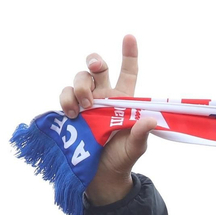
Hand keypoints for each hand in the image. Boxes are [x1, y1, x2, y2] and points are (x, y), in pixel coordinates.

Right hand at [59, 34, 157, 205]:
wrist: (100, 177)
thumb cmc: (121, 159)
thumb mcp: (135, 148)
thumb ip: (140, 134)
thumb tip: (151, 120)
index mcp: (124, 100)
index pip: (127, 72)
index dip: (128, 54)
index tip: (128, 37)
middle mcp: (104, 97)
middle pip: (96, 68)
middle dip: (94, 60)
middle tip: (97, 67)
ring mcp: (85, 103)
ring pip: (79, 79)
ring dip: (80, 86)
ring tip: (85, 107)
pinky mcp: (70, 112)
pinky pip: (64, 95)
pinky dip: (66, 100)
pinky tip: (73, 114)